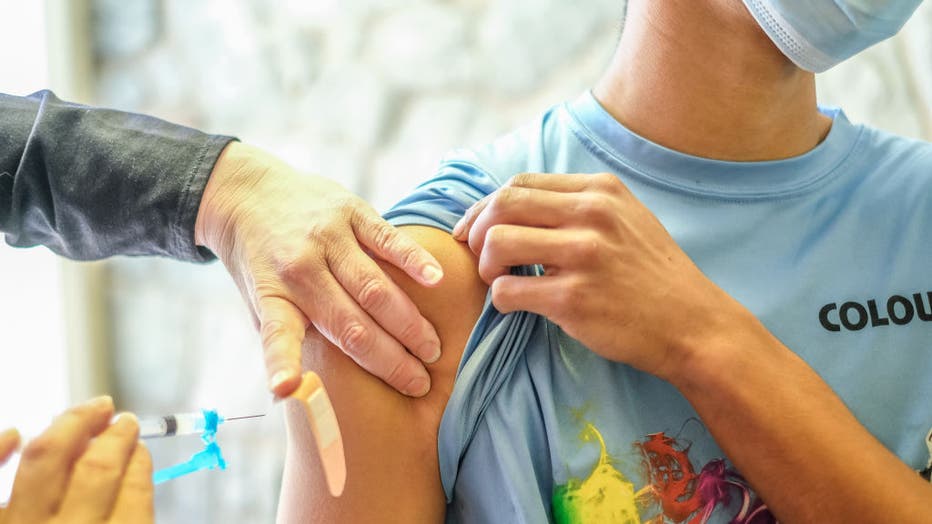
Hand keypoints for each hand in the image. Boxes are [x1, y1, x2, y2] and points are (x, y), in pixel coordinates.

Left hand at [0, 397, 153, 523]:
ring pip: (43, 459)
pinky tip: (14, 433)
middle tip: (125, 420)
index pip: (135, 491)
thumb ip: (129, 518)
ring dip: (70, 424)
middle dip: (115, 436)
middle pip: (96, 468)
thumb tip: (134, 469)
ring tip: (90, 410)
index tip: (140, 447)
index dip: (139, 461)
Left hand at [196, 142, 444, 397]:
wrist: (248, 192)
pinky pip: (387, 240)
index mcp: (271, 295)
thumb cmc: (260, 260)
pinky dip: (413, 260)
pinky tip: (435, 281)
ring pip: (375, 289)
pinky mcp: (350, 211)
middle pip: (352, 325)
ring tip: (432, 349)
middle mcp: (299, 268)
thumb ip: (284, 336)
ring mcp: (327, 237)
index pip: (278, 336)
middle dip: (391, 360)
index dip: (284, 365)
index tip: (288, 391)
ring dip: (409, 324)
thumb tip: (302, 392)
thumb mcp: (257, 300)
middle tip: (419, 383)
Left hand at [452, 173, 735, 379]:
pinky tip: (516, 305)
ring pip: (496, 243)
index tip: (474, 229)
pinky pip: (507, 291)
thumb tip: (515, 206)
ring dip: (486, 266)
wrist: (694, 325)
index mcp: (600, 190)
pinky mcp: (574, 299)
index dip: (486, 206)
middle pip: (501, 205)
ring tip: (500, 280)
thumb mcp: (626, 219)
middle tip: (479, 257)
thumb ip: (579, 206)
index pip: (520, 183)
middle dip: (476, 232)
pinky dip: (500, 299)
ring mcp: (584, 255)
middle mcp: (592, 214)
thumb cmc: (652, 275)